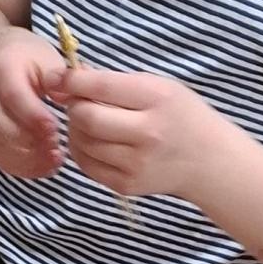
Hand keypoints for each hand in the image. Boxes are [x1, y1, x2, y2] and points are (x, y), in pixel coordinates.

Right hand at [0, 27, 69, 181]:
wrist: (0, 61)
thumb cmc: (31, 60)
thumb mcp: (48, 59)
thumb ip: (60, 80)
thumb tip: (71, 100)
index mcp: (2, 67)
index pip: (14, 97)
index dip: (34, 117)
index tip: (56, 130)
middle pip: (1, 125)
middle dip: (30, 141)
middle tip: (57, 148)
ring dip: (28, 158)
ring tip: (55, 159)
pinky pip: (0, 157)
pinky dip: (23, 167)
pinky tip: (45, 167)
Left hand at [60, 66, 244, 206]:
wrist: (207, 161)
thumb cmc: (181, 116)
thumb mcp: (159, 87)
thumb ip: (118, 84)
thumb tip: (70, 79)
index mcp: (156, 99)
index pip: (102, 87)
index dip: (72, 81)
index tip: (55, 78)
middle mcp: (147, 133)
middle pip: (86, 118)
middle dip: (74, 107)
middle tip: (78, 102)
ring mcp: (135, 163)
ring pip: (82, 143)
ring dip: (75, 129)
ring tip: (88, 122)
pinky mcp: (126, 185)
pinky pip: (87, 165)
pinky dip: (82, 150)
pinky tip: (93, 141)